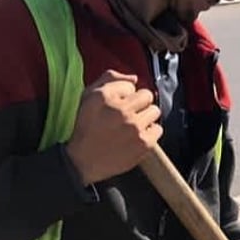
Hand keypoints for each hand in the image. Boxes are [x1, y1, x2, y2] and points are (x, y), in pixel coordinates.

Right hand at [65, 70, 161, 184]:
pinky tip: (135, 137)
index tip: (116, 105)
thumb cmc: (85, 128)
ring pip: (155, 111)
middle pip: (147, 95)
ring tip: (131, 126)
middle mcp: (120, 109)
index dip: (124, 95)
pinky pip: (158, 129)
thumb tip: (135, 78)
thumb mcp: (88, 97)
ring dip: (145, 117)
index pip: (131, 85)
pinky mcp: (143, 143)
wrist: (81, 161)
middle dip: (139, 104)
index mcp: (103, 96)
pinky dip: (149, 133)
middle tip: (128, 115)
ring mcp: (134, 127)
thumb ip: (110, 79)